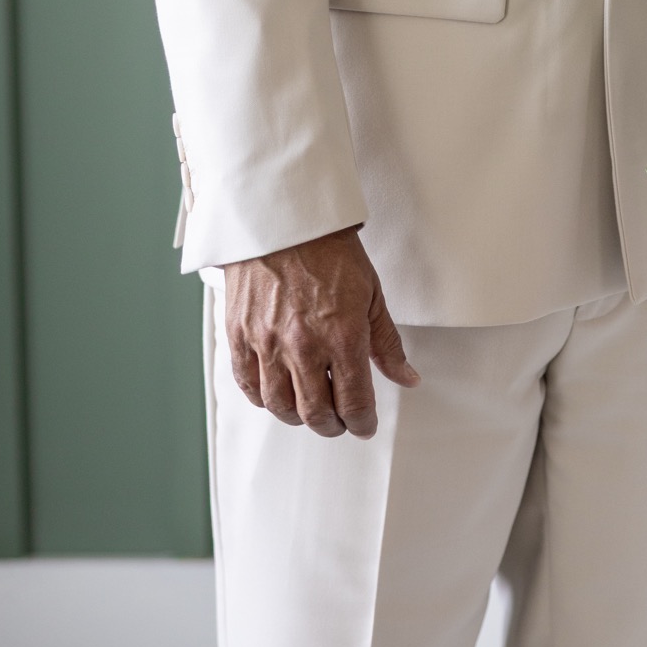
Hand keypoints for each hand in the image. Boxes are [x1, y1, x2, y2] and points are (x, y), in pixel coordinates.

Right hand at [223, 226, 418, 439]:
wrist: (284, 220)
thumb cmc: (328, 251)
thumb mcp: (371, 294)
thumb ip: (387, 343)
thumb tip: (406, 377)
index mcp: (342, 335)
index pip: (354, 403)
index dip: (363, 423)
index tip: (365, 425)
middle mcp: (303, 345)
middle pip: (316, 413)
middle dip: (333, 426)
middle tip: (340, 422)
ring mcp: (268, 343)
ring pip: (281, 407)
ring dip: (299, 417)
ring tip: (310, 408)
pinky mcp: (240, 336)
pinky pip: (248, 385)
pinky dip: (264, 399)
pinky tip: (277, 393)